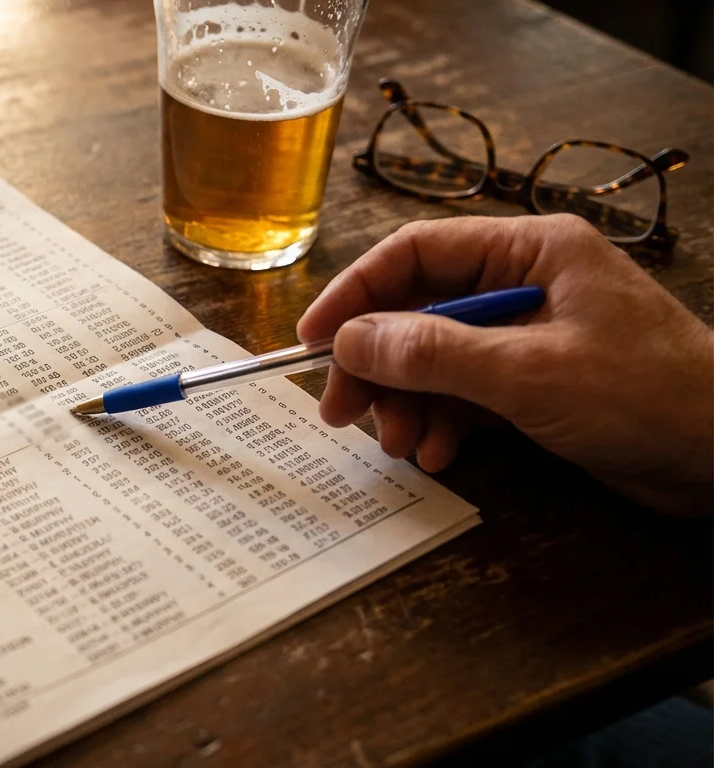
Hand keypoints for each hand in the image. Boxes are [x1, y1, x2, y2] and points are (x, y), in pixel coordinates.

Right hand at [297, 214, 713, 515]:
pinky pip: (466, 394)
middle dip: (378, 365)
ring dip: (409, 404)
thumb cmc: (650, 396)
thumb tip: (350, 340)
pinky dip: (444, 423)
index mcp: (531, 251)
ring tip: (404, 445)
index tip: (313, 341)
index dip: (356, 294)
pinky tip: (441, 455)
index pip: (417, 253)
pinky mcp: (538, 383)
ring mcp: (531, 336)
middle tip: (342, 412)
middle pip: (418, 311)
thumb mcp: (528, 373)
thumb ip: (433, 353)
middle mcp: (525, 284)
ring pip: (435, 360)